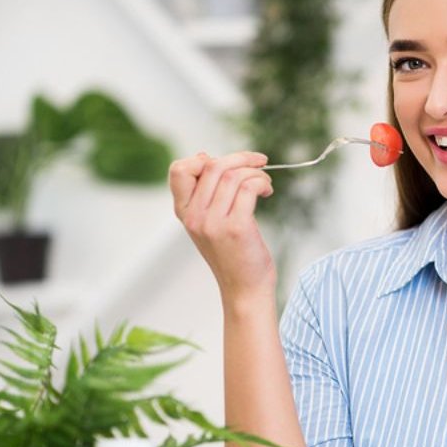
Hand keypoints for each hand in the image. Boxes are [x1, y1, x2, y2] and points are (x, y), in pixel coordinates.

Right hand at [169, 150, 275, 300]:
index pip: (179, 171)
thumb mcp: (209, 223)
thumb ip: (205, 194)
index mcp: (185, 213)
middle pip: (212, 166)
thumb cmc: (232, 255)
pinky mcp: (236, 228)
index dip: (201, 159)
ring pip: (233, 175)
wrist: (244, 290)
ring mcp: (213, 223)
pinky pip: (249, 188)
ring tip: (264, 183)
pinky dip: (262, 182)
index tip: (225, 164)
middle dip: (240, 159)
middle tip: (259, 163)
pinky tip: (267, 190)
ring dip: (255, 172)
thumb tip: (203, 156)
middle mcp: (195, 217)